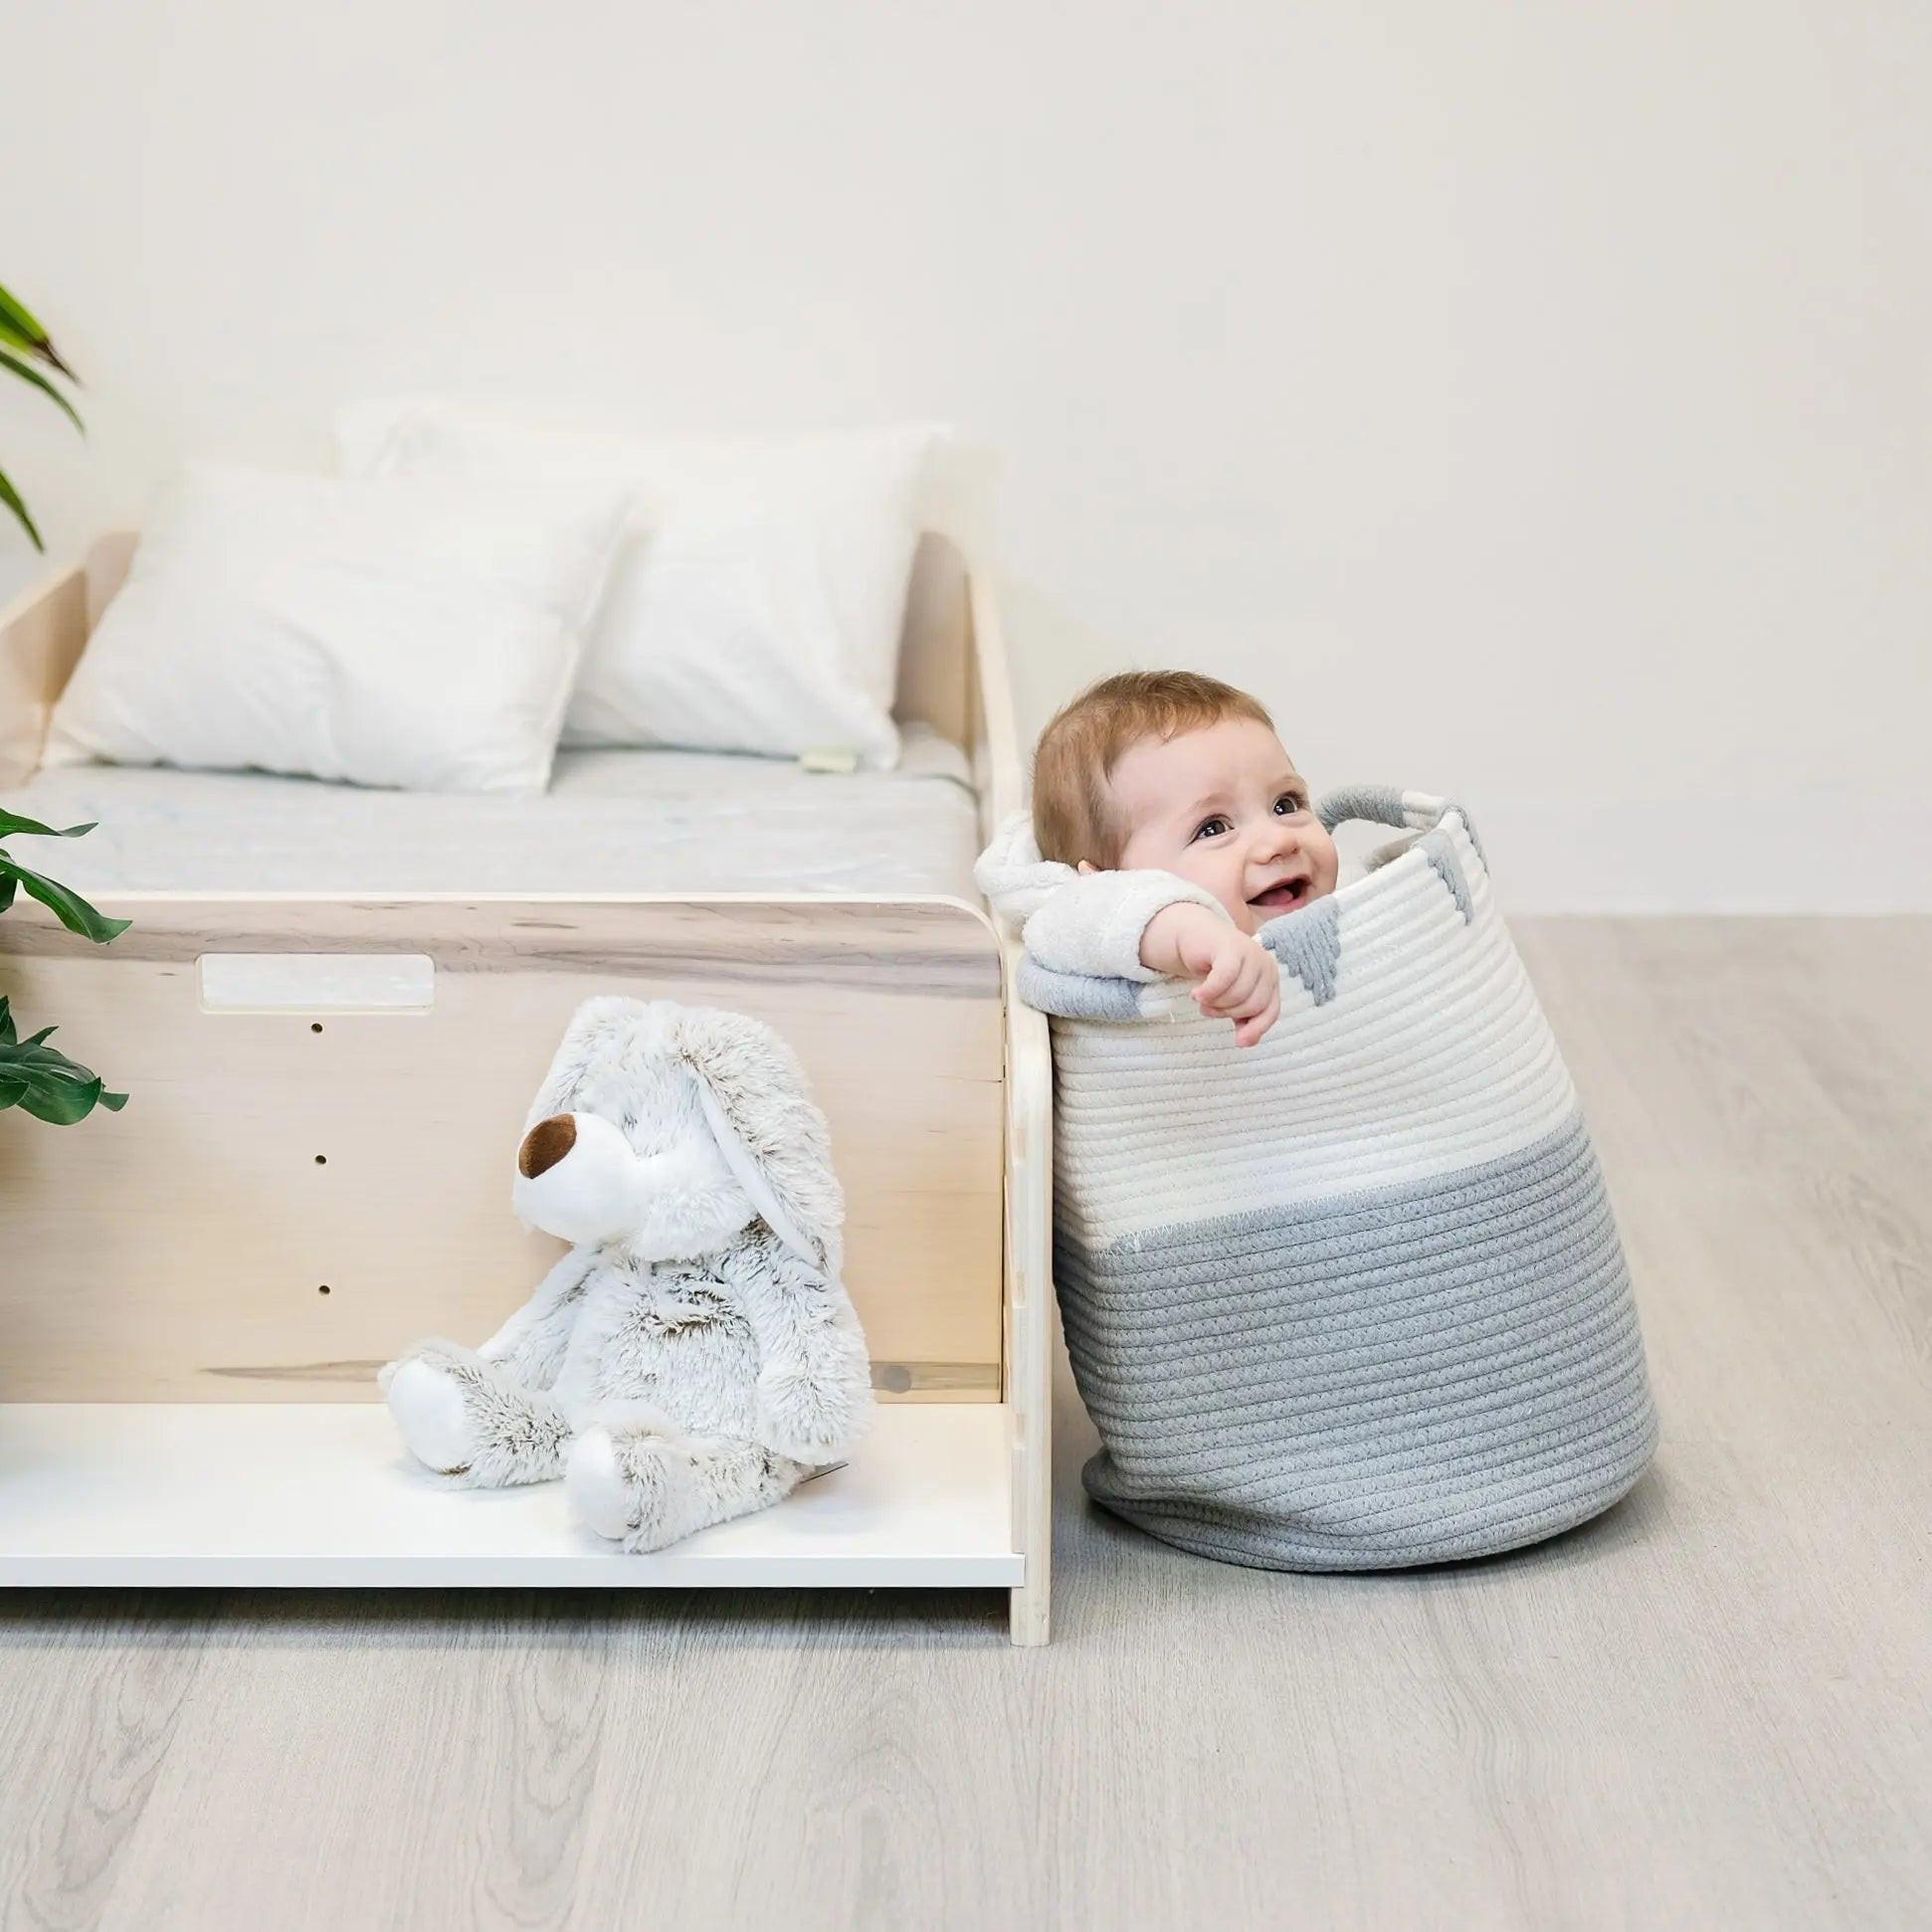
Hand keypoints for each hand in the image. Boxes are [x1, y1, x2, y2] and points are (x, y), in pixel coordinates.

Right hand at [1141, 903, 1281, 1047]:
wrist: (1197, 938)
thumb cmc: (1216, 970)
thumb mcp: (1233, 997)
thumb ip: (1243, 1018)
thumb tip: (1244, 1042)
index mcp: (1270, 980)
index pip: (1271, 1011)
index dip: (1256, 1029)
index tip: (1239, 1042)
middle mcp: (1266, 966)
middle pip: (1252, 1005)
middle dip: (1226, 1013)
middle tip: (1207, 1009)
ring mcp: (1251, 954)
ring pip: (1237, 994)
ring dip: (1214, 1004)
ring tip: (1201, 999)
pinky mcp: (1231, 946)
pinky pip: (1224, 979)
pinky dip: (1208, 992)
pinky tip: (1196, 994)